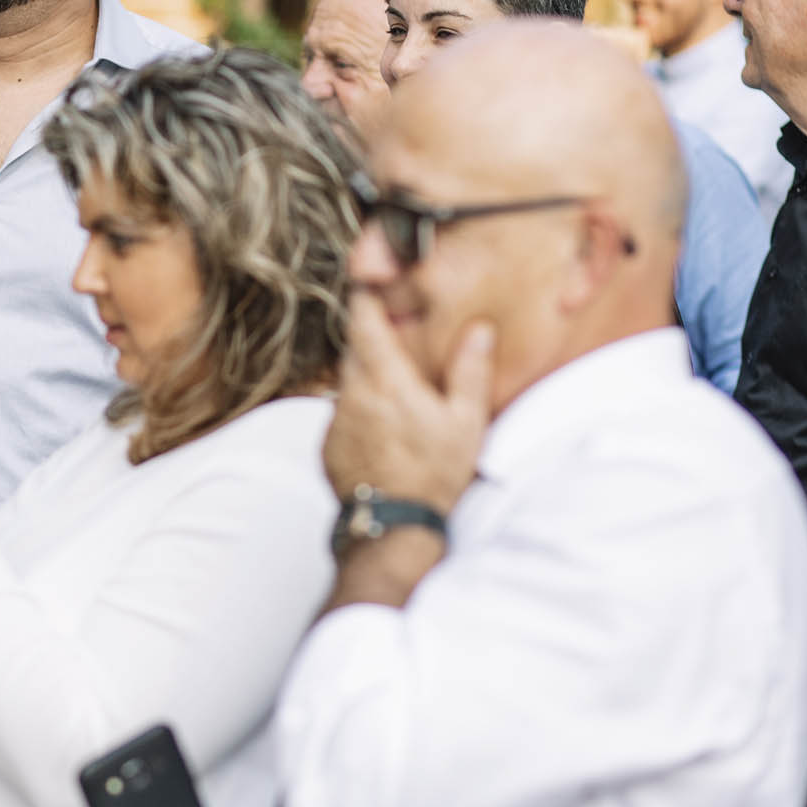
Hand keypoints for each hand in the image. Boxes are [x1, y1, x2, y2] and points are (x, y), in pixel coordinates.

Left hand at [323, 290, 493, 515]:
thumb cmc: (435, 474)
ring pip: (347, 384)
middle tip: (393, 336)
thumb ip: (470, 371)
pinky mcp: (327, 445)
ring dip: (366, 379)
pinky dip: (359, 412)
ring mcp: (335, 421)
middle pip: (354, 351)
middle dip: (370, 339)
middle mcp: (352, 394)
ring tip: (396, 392)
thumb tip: (478, 331)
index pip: (364, 323)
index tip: (367, 280)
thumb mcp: (466, 422)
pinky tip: (384, 430)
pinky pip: (342, 415)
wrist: (395, 526)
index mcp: (385, 381)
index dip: (364, 297)